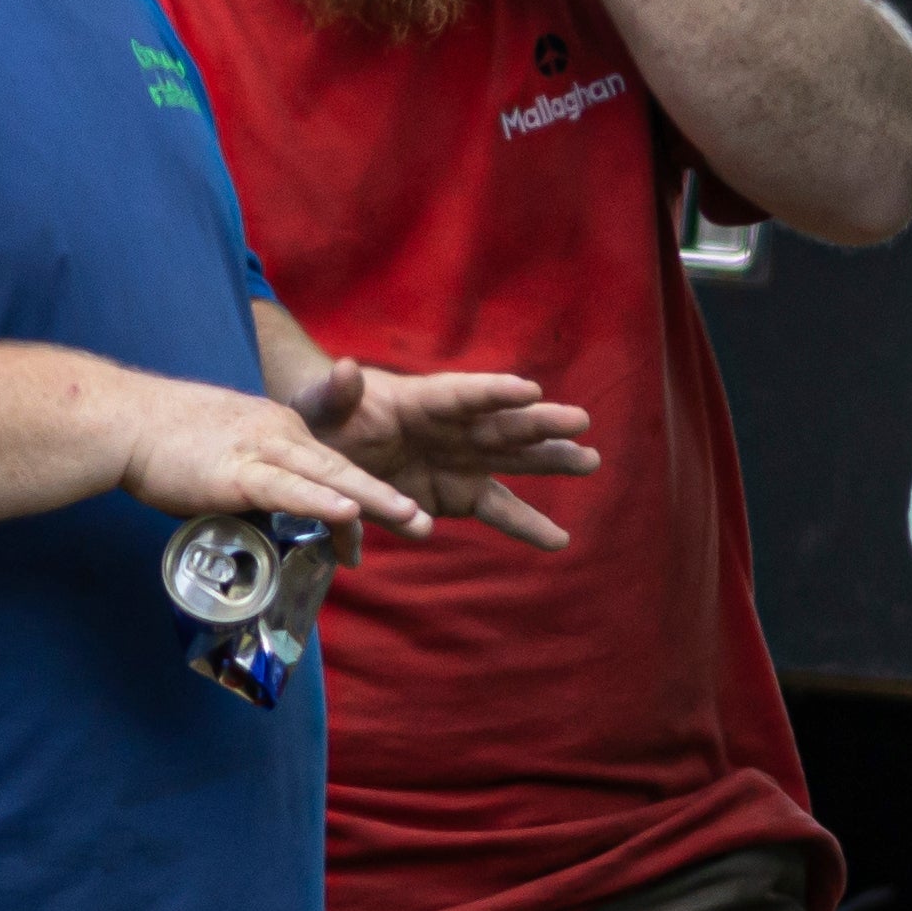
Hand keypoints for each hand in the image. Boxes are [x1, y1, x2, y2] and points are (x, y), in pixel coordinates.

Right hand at [119, 370, 437, 538]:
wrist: (125, 420)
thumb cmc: (166, 441)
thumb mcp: (224, 457)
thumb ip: (248, 485)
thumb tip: (257, 524)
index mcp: (280, 430)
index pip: (329, 471)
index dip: (357, 503)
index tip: (372, 533)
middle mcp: (282, 435)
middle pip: (344, 472)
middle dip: (387, 501)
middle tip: (423, 524)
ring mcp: (262, 450)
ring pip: (330, 478)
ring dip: (373, 501)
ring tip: (411, 518)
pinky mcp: (237, 471)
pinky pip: (288, 488)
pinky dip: (320, 502)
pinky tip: (348, 513)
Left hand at [287, 357, 600, 552]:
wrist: (329, 449)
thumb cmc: (326, 418)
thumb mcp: (321, 406)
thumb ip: (335, 394)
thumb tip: (343, 370)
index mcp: (423, 400)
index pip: (463, 394)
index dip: (494, 393)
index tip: (530, 391)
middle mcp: (455, 428)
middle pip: (502, 424)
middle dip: (539, 424)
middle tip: (580, 421)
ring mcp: (462, 461)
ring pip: (515, 462)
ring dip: (551, 461)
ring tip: (590, 461)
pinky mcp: (460, 494)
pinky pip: (499, 510)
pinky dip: (528, 526)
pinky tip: (560, 540)